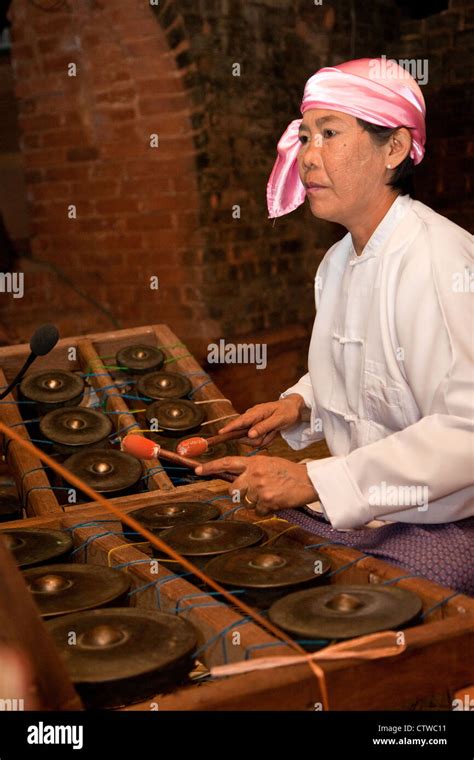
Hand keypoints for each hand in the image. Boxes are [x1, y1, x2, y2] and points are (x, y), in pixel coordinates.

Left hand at [195, 454, 317, 514]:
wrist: (308, 480)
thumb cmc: (290, 472)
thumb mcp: (269, 463)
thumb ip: (252, 469)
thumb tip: (239, 480)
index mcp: (254, 462)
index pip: (227, 463)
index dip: (211, 467)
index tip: (198, 470)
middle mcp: (254, 474)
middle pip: (233, 489)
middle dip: (240, 493)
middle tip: (254, 492)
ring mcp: (259, 488)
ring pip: (246, 502)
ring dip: (255, 503)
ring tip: (270, 495)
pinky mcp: (266, 501)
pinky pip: (258, 511)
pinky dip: (265, 510)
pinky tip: (276, 501)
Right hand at [216, 395, 305, 447]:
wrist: (293, 409)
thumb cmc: (287, 411)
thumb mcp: (278, 419)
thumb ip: (264, 426)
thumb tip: (250, 434)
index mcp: (256, 412)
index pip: (240, 421)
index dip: (230, 427)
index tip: (220, 433)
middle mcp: (251, 417)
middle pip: (245, 435)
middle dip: (258, 439)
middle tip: (271, 434)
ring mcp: (253, 423)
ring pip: (252, 439)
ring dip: (264, 439)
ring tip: (274, 432)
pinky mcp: (256, 428)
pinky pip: (257, 440)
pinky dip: (266, 439)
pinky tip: (272, 433)